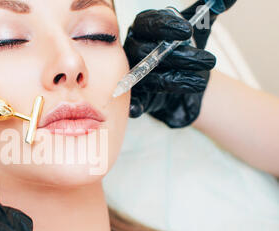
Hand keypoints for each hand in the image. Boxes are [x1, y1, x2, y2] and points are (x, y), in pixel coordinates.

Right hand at [124, 0, 236, 127]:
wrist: (181, 76)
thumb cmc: (184, 47)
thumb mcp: (199, 27)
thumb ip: (209, 11)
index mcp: (143, 28)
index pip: (148, 23)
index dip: (165, 27)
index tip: (187, 31)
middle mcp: (133, 49)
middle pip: (147, 52)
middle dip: (180, 57)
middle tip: (209, 60)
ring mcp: (132, 73)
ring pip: (147, 77)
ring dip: (174, 80)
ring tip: (201, 82)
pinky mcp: (136, 95)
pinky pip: (132, 100)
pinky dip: (134, 105)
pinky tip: (139, 109)